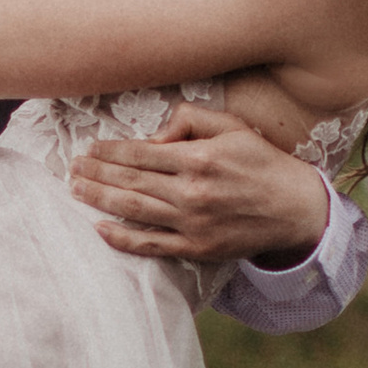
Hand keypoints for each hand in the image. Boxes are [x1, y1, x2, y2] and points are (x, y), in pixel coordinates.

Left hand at [69, 101, 332, 268]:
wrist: (295, 208)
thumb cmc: (262, 163)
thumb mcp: (232, 127)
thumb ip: (191, 120)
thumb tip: (155, 133)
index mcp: (198, 158)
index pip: (141, 153)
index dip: (109, 151)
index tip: (89, 148)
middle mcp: (192, 191)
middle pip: (130, 180)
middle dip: (96, 173)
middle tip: (72, 168)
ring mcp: (192, 222)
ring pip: (133, 209)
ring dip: (100, 198)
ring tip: (77, 190)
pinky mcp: (196, 247)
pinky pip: (150, 244)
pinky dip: (122, 237)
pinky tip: (100, 227)